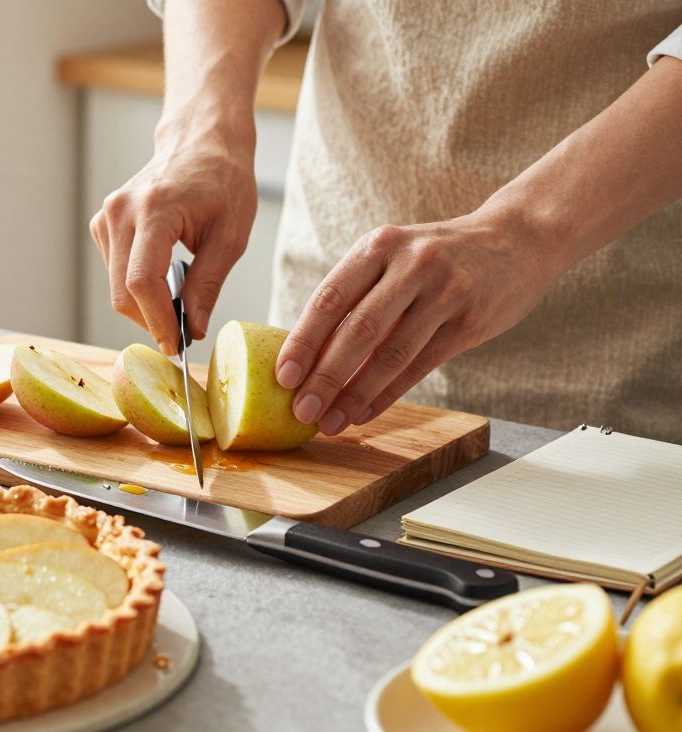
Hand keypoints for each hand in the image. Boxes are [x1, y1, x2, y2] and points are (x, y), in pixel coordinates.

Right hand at [91, 124, 257, 353]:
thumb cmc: (223, 181)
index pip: (142, 281)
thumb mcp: (230, 237)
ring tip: (178, 297)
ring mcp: (107, 216)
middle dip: (151, 319)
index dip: (157, 320)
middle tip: (182, 332)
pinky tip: (162, 277)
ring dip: (144, 304)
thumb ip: (207, 285)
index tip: (177, 344)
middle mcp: (121, 211)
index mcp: (155, 209)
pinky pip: (113, 271)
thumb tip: (192, 328)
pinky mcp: (103, 223)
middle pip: (122, 290)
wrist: (201, 142)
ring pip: (116, 285)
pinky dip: (136, 286)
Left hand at [275, 211, 560, 434]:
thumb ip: (358, 296)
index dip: (303, 341)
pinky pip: (421, 366)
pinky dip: (387, 395)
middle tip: (300, 410)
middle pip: (358, 330)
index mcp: (380, 245)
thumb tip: (308, 353)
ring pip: (390, 354)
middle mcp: (412, 263)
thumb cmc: (440, 256)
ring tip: (330, 422)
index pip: (330, 298)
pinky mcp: (471, 320)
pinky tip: (364, 413)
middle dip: (325, 377)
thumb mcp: (396, 257)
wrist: (518, 239)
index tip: (282, 376)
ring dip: (355, 395)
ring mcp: (446, 291)